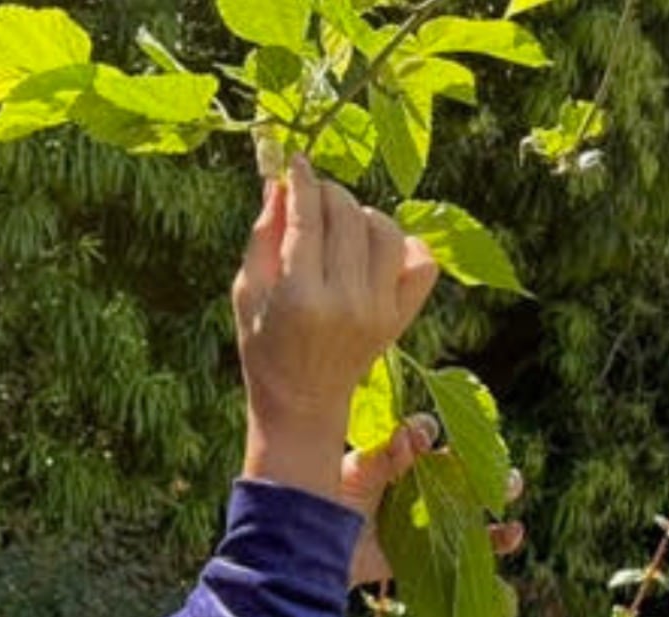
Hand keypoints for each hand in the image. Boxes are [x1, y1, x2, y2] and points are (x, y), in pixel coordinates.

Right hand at [234, 154, 438, 498]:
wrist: (302, 403)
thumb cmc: (264, 345)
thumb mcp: (247, 291)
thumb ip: (263, 235)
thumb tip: (279, 180)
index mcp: (298, 296)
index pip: (306, 217)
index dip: (300, 180)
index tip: (294, 161)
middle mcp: (344, 302)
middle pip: (346, 215)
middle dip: (327, 193)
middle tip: (312, 195)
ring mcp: (378, 310)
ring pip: (384, 229)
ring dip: (361, 214)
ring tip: (341, 226)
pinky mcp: (400, 318)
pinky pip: (421, 261)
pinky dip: (406, 244)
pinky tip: (379, 248)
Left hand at [342, 414, 525, 586]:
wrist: (321, 554)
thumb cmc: (330, 506)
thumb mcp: (354, 476)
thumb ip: (381, 455)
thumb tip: (410, 432)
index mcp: (396, 457)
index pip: (422, 434)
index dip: (428, 431)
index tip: (426, 436)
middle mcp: (420, 481)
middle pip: (461, 462)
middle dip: (482, 457)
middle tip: (491, 455)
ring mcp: (433, 514)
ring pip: (477, 499)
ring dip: (499, 490)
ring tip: (511, 485)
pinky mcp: (441, 547)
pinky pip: (479, 543)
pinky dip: (501, 539)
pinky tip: (513, 532)